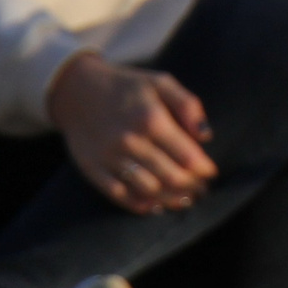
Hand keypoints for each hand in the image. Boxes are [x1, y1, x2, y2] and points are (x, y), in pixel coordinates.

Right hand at [47, 52, 217, 213]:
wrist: (77, 89)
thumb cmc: (126, 86)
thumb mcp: (160, 82)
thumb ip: (188, 105)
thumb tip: (206, 136)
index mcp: (151, 118)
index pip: (188, 157)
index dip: (204, 170)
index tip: (211, 173)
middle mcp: (131, 141)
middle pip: (171, 177)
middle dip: (192, 187)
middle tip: (201, 189)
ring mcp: (110, 157)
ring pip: (149, 191)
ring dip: (172, 199)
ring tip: (185, 199)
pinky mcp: (92, 169)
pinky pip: (120, 195)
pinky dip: (141, 205)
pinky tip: (155, 205)